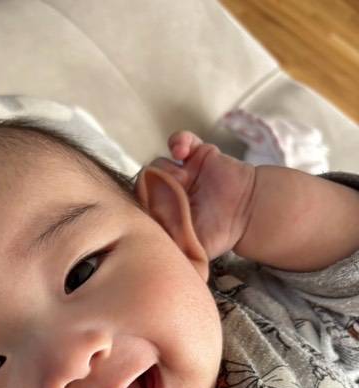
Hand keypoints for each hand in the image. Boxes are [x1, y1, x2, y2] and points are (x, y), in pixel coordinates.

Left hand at [150, 131, 256, 260]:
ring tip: (183, 179)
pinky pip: (180, 140)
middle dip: (152, 187)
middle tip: (171, 195)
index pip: (139, 203)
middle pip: (145, 182)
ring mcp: (182, 171)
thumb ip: (170, 245)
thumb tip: (149, 247)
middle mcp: (168, 190)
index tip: (156, 208)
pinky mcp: (197, 154)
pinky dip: (178, 141)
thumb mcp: (189, 246)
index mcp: (162, 211)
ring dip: (166, 169)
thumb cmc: (219, 234)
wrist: (249, 213)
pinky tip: (182, 152)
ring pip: (158, 163)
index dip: (143, 203)